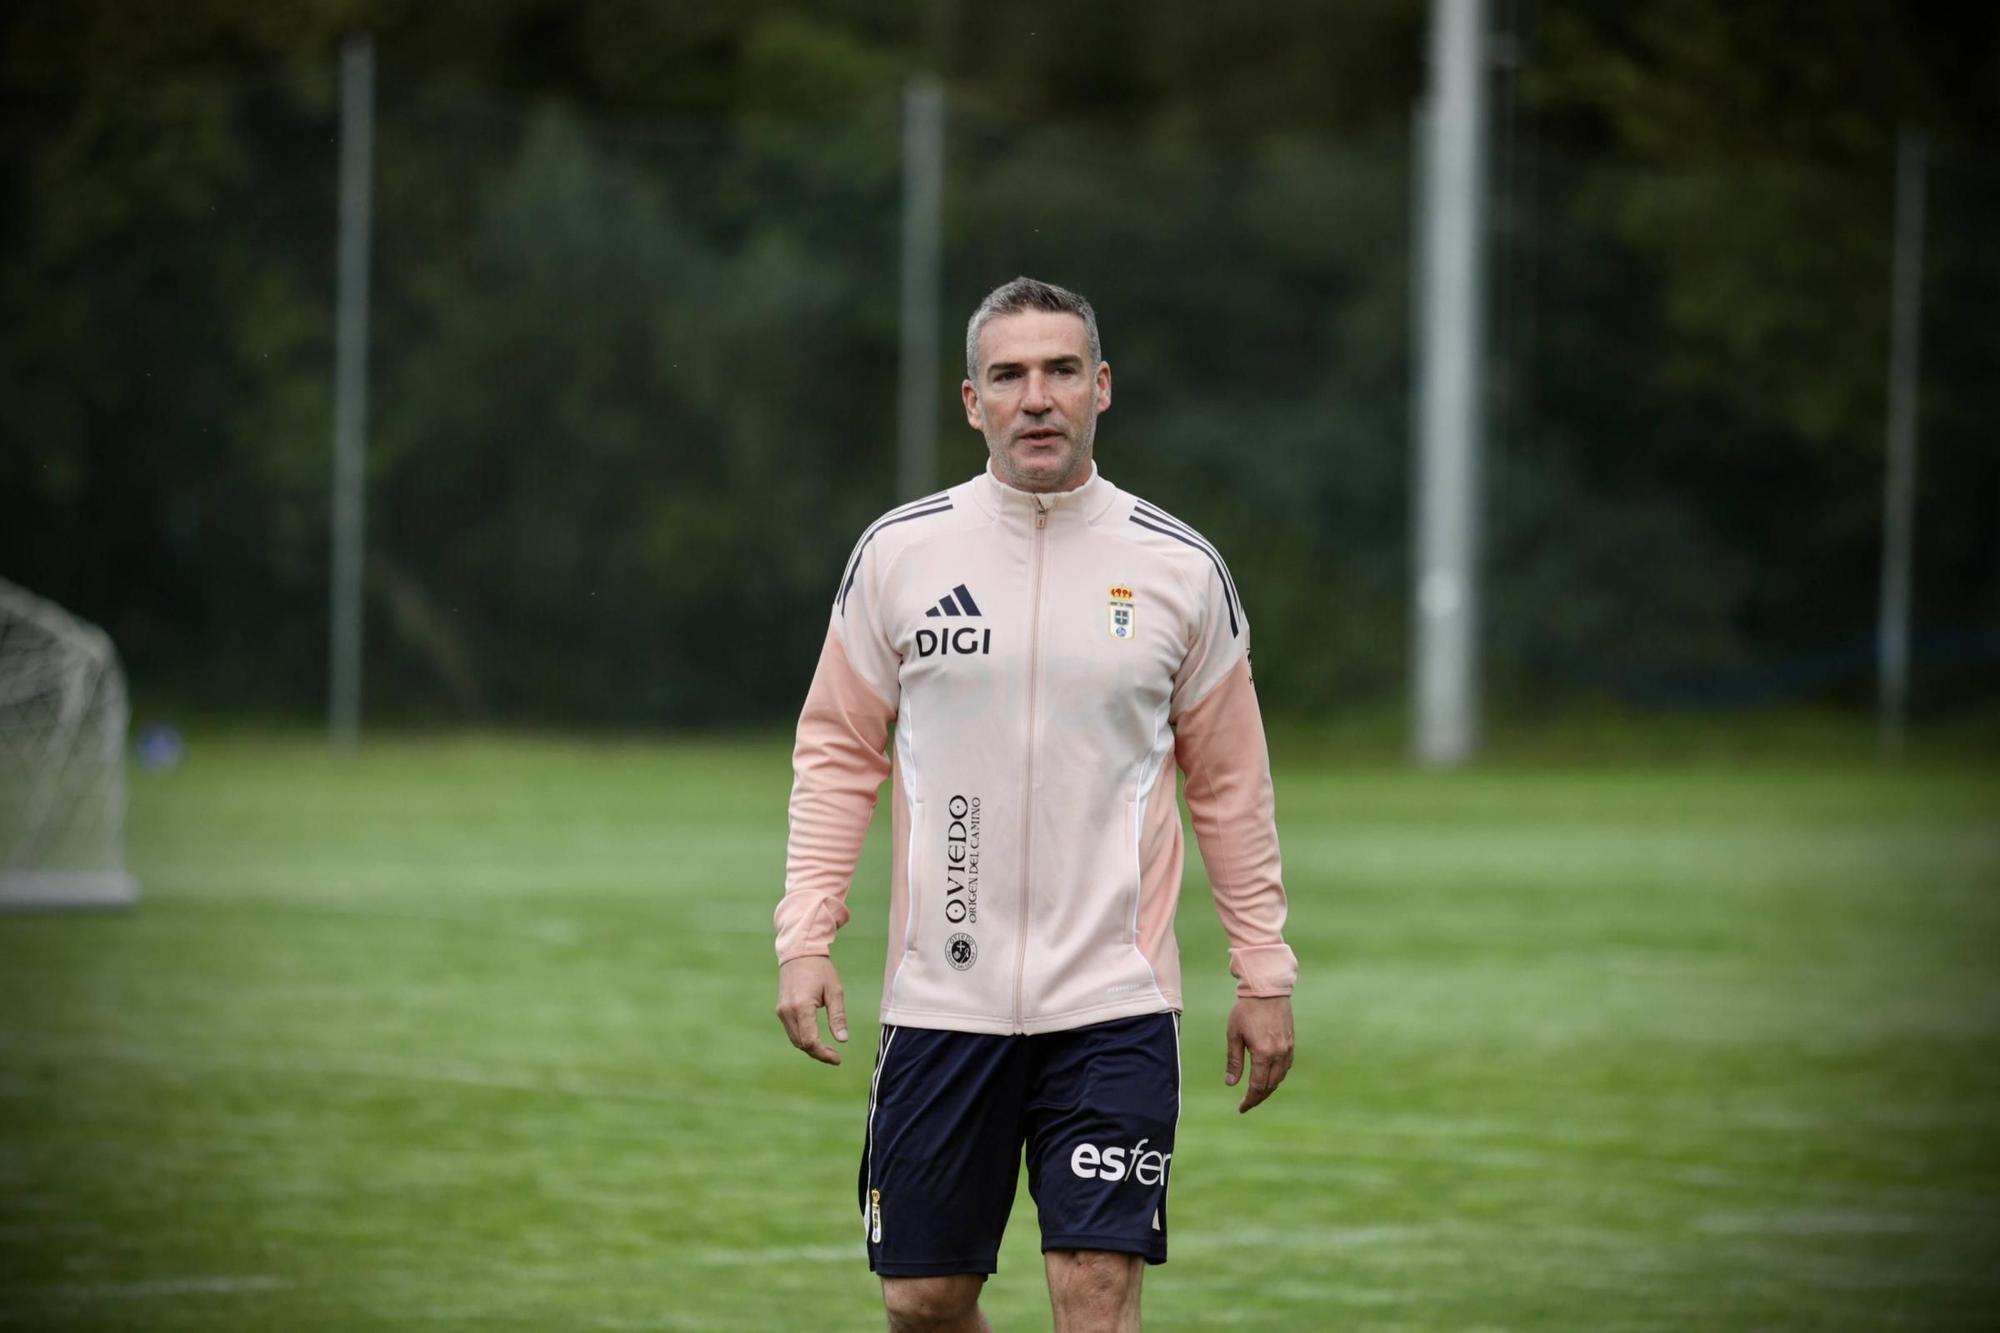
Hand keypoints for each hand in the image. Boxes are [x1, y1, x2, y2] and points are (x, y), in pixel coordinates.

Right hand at [776, 955, 848, 1064]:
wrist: (799, 953)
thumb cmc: (820, 969)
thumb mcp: (834, 990)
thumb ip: (838, 1016)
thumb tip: (843, 1040)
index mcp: (802, 1007)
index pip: (810, 1040)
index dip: (823, 1054)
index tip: (838, 1059)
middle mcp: (787, 1011)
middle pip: (801, 1044)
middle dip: (818, 1053)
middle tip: (835, 1056)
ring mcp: (781, 1011)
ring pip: (795, 1039)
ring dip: (810, 1047)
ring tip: (828, 1050)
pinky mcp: (780, 1010)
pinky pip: (792, 1031)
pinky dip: (803, 1038)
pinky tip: (816, 1038)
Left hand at [1224, 995, 1294, 1112]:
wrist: (1267, 989)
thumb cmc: (1246, 1010)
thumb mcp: (1234, 1035)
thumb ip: (1234, 1061)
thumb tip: (1231, 1084)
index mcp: (1263, 1054)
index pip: (1257, 1086)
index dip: (1249, 1100)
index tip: (1241, 1108)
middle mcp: (1278, 1054)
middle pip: (1270, 1085)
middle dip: (1258, 1097)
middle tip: (1247, 1103)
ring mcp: (1287, 1048)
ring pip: (1280, 1077)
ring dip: (1268, 1087)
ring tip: (1256, 1092)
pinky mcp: (1291, 1042)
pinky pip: (1286, 1066)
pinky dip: (1277, 1075)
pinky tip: (1268, 1076)